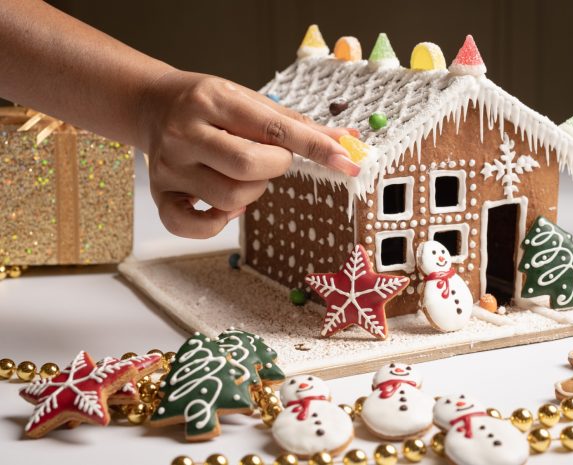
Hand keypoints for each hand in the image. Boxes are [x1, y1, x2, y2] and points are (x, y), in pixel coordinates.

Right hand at [138, 70, 358, 238]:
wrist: (152, 105)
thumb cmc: (209, 104)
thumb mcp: (249, 100)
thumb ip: (296, 124)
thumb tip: (347, 140)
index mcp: (214, 101)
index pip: (273, 129)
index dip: (315, 147)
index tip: (346, 161)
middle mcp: (186, 133)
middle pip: (248, 166)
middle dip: (275, 167)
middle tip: (271, 158)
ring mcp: (169, 166)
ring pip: (229, 198)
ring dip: (253, 193)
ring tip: (245, 176)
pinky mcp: (159, 193)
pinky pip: (190, 226)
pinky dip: (216, 224)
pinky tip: (224, 206)